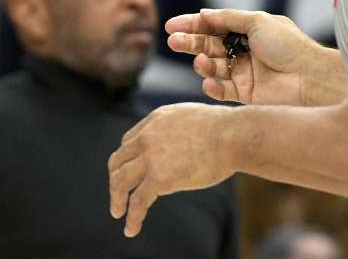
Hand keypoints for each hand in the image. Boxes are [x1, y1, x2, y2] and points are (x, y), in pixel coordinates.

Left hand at [107, 103, 235, 237]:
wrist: (232, 136)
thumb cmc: (223, 130)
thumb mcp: (190, 118)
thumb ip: (176, 130)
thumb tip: (181, 144)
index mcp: (155, 121)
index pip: (129, 141)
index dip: (127, 158)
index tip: (130, 171)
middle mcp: (147, 137)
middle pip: (118, 159)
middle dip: (115, 177)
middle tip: (118, 193)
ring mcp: (151, 157)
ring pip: (121, 180)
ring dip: (116, 198)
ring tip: (117, 212)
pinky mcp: (159, 178)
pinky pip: (138, 201)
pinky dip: (132, 217)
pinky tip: (131, 229)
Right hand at [166, 8, 344, 106]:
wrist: (310, 79)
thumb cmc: (289, 46)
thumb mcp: (257, 21)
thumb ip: (228, 18)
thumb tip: (203, 13)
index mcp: (248, 31)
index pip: (214, 26)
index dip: (192, 25)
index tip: (171, 26)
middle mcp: (244, 51)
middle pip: (209, 46)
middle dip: (190, 43)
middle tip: (173, 42)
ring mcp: (244, 73)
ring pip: (212, 67)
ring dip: (202, 64)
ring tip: (200, 62)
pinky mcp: (245, 94)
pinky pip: (221, 90)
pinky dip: (212, 86)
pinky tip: (209, 82)